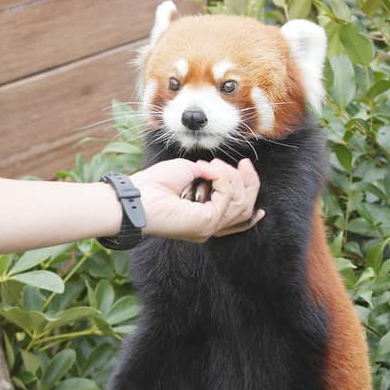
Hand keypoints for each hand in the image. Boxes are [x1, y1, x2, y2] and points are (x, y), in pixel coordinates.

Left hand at [130, 158, 264, 242]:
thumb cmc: (155, 184)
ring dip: (231, 177)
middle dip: (250, 183)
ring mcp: (209, 227)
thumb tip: (222, 171)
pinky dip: (222, 179)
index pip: (239, 216)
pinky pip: (228, 197)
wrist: (138, 195)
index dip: (251, 195)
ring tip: (212, 165)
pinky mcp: (207, 223)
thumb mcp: (189, 171)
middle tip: (243, 163)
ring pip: (241, 202)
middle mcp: (209, 226)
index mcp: (204, 216)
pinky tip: (208, 170)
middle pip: (246, 209)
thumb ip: (210, 173)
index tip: (247, 170)